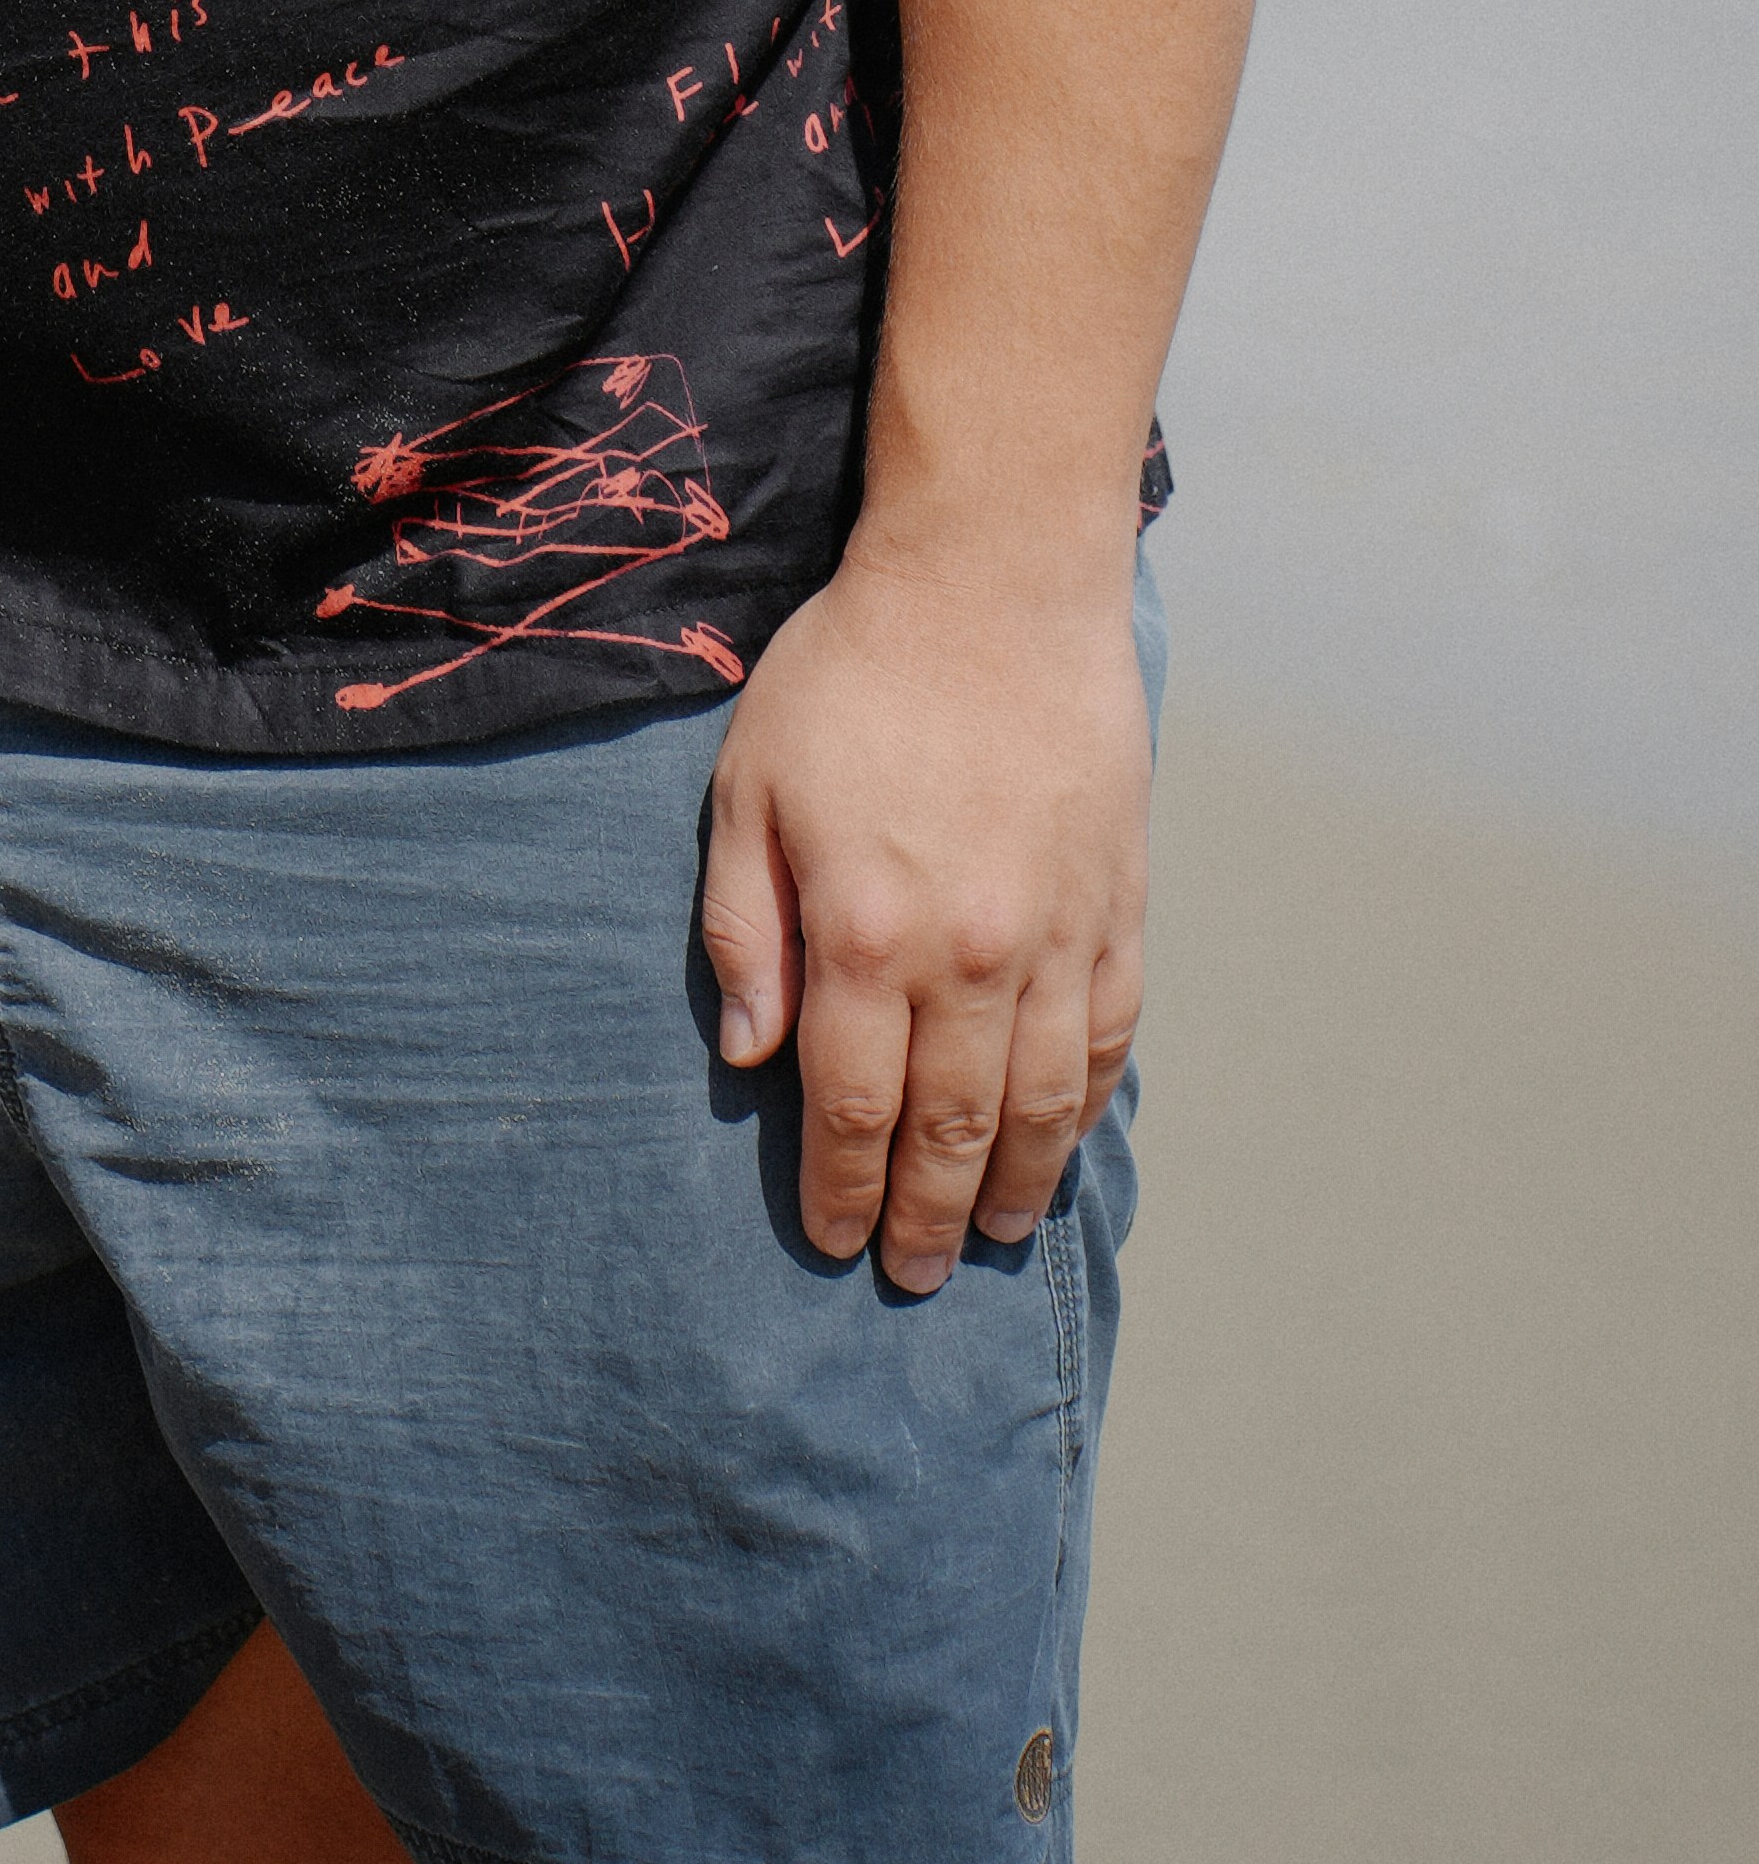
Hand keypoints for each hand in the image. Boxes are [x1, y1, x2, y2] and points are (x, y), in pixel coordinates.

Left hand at [701, 538, 1152, 1288]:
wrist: (993, 587)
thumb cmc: (851, 676)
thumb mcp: (749, 786)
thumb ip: (745, 928)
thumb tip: (752, 1057)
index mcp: (865, 933)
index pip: (849, 1104)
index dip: (840, 1186)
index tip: (833, 1241)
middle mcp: (968, 958)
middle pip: (949, 1127)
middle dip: (927, 1216)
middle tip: (915, 1276)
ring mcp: (1056, 939)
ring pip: (1038, 1103)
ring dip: (1015, 1186)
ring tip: (994, 1240)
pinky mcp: (1118, 908)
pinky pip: (1106, 1037)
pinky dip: (1084, 1106)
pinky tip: (1063, 1142)